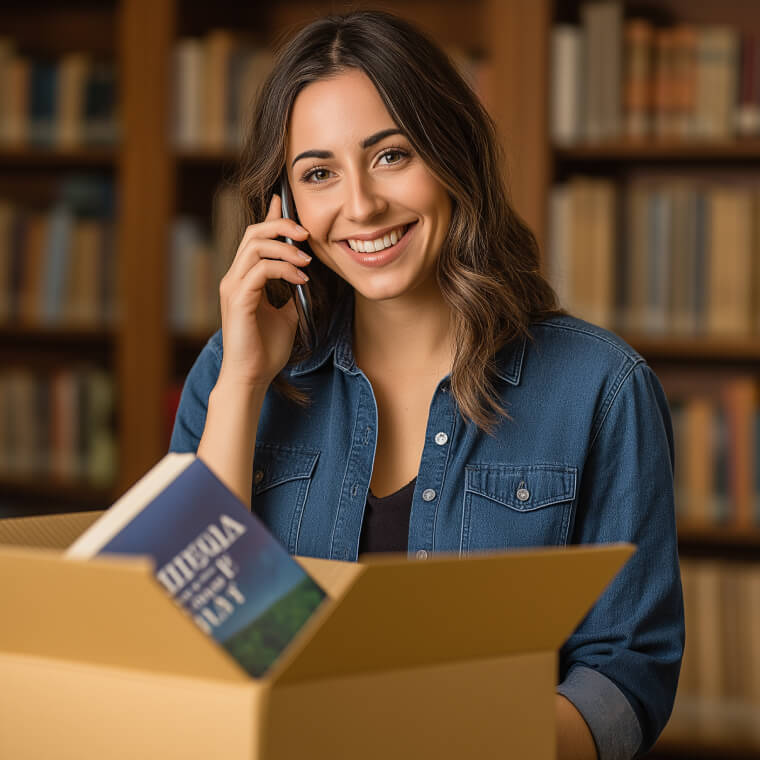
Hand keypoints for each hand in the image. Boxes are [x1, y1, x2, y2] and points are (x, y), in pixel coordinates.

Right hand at [217, 194, 310, 388]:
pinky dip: (284, 269)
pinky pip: (261, 270)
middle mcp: (235, 278)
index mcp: (244, 279)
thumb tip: (304, 276)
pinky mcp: (239, 299)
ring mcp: (234, 287)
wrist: (253, 376)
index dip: (271, 217)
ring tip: (307, 262)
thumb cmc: (266, 350)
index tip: (286, 202)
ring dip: (286, 248)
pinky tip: (301, 280)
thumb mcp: (287, 315)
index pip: (255, 238)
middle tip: (307, 235)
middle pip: (253, 233)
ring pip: (255, 246)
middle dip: (282, 226)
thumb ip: (291, 293)